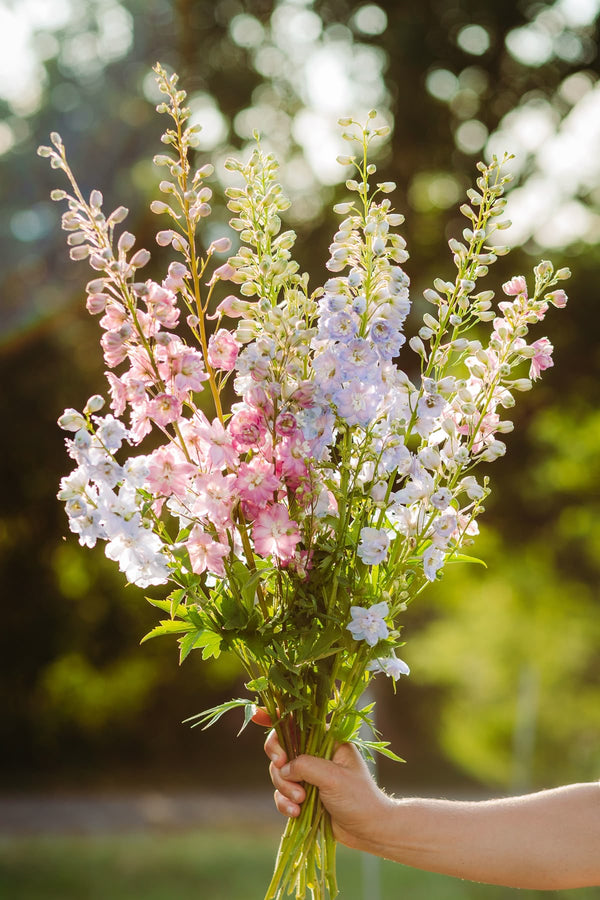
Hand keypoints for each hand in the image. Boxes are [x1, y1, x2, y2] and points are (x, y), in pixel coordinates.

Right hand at [264, 729, 393, 852]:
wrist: (368, 830)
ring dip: (284, 788)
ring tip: (301, 802)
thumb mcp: (333, 777)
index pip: (298, 722)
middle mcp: (315, 754)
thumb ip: (306, 765)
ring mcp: (308, 775)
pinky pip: (281, 794)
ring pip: (279, 773)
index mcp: (327, 740)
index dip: (276, 716)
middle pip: (282, 748)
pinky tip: (296, 813)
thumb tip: (284, 768)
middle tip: (284, 772)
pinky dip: (284, 803)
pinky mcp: (303, 795)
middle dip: (280, 765)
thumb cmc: (358, 798)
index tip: (258, 717)